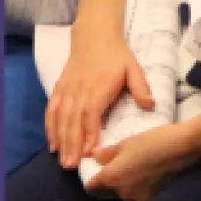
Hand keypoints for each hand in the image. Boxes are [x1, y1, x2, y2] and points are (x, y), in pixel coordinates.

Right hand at [45, 31, 153, 168]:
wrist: (94, 35)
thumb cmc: (116, 55)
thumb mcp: (133, 67)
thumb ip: (141, 87)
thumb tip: (150, 106)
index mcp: (99, 88)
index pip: (91, 114)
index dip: (89, 133)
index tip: (89, 152)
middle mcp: (80, 90)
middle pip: (73, 120)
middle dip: (71, 144)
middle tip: (71, 166)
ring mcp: (68, 89)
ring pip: (61, 117)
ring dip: (60, 139)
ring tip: (62, 160)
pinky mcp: (60, 88)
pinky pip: (52, 109)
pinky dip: (50, 127)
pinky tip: (52, 143)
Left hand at [90, 122, 200, 200]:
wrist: (186, 149)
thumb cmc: (154, 141)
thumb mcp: (128, 142)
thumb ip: (108, 153)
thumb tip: (93, 156)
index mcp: (112, 178)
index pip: (91, 187)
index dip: (92, 178)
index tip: (97, 169)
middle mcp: (123, 195)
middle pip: (109, 192)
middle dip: (111, 181)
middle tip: (122, 164)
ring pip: (126, 194)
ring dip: (129, 184)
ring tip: (140, 167)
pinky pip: (141, 196)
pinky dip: (143, 188)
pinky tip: (152, 174)